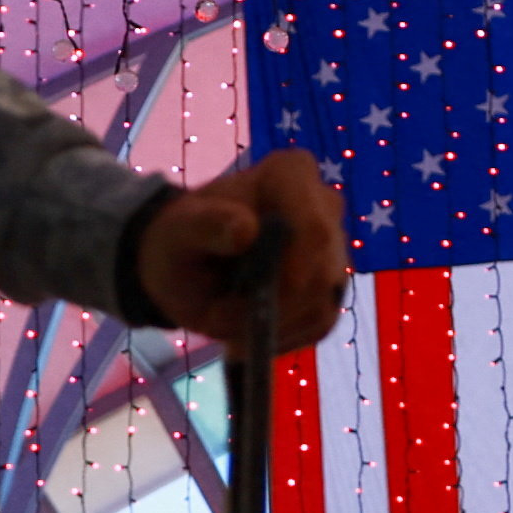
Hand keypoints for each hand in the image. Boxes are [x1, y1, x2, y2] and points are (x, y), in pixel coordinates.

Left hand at [128, 148, 347, 351]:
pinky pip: (319, 323)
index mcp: (290, 175)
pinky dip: (282, 336)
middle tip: (224, 316)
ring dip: (273, 325)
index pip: (315, 224)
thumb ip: (207, 226)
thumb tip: (245, 229)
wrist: (189, 264)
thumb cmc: (184, 239)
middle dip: (274, 307)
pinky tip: (251, 330)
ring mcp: (333, 248)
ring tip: (230, 320)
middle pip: (323, 272)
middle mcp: (323, 206)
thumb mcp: (179, 231)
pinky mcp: (331, 286)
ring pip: (323, 303)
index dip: (296, 267)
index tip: (259, 295)